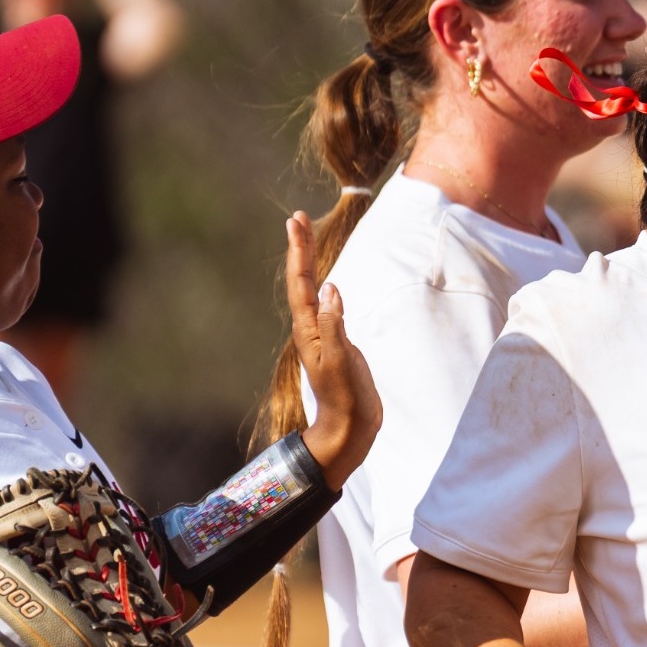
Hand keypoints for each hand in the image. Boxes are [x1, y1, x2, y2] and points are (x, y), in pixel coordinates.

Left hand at [288, 211, 380, 488]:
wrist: (350, 427)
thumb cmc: (345, 397)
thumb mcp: (340, 360)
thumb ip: (334, 324)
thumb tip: (331, 287)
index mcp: (309, 329)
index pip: (302, 282)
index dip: (300, 251)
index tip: (296, 221)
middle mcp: (311, 328)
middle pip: (304, 281)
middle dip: (301, 249)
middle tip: (298, 219)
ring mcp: (323, 336)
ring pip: (313, 291)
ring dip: (310, 264)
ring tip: (307, 240)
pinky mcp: (337, 343)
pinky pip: (327, 306)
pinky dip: (326, 287)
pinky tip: (329, 284)